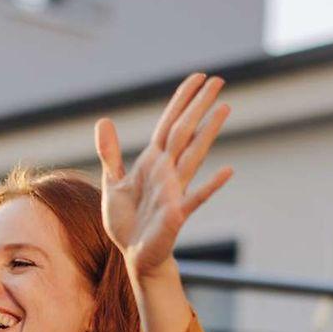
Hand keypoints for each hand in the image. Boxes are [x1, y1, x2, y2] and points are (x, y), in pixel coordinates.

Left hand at [94, 73, 232, 281]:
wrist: (134, 255)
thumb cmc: (127, 221)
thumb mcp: (113, 183)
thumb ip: (110, 153)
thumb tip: (104, 120)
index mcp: (153, 162)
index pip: (169, 123)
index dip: (182, 100)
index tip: (199, 77)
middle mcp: (167, 171)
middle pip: (185, 131)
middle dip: (199, 106)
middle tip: (219, 79)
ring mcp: (174, 191)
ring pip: (194, 155)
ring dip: (209, 132)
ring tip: (225, 107)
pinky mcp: (177, 214)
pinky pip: (196, 198)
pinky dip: (211, 185)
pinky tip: (228, 171)